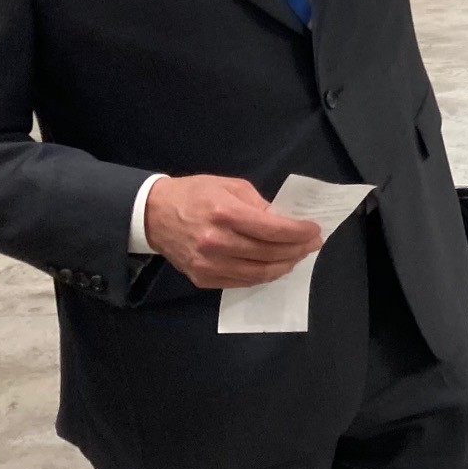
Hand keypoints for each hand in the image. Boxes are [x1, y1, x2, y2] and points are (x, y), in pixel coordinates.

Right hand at [144, 175, 323, 289]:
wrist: (153, 215)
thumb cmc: (195, 194)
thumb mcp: (230, 186)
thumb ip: (259, 204)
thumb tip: (285, 221)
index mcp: (225, 213)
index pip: (273, 229)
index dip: (299, 232)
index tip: (314, 230)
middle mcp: (217, 242)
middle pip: (269, 253)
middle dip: (297, 249)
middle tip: (312, 244)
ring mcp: (208, 264)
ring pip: (259, 273)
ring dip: (285, 266)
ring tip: (298, 256)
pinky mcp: (202, 279)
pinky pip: (242, 282)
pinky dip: (263, 276)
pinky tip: (275, 266)